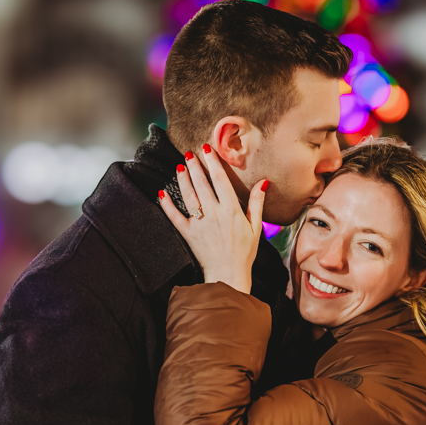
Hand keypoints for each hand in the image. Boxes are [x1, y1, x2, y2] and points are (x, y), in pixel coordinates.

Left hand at [158, 146, 267, 293]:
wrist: (228, 275)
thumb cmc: (244, 253)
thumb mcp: (256, 227)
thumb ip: (257, 203)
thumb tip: (263, 182)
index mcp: (231, 210)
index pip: (220, 179)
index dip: (213, 162)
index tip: (208, 150)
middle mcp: (214, 214)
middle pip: (202, 184)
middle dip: (195, 166)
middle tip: (189, 153)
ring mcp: (199, 223)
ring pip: (188, 196)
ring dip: (183, 179)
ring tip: (180, 166)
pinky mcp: (188, 233)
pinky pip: (175, 216)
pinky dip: (167, 204)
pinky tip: (162, 193)